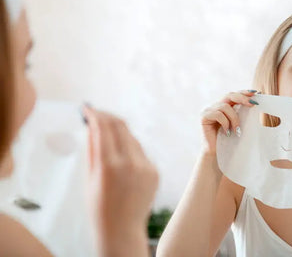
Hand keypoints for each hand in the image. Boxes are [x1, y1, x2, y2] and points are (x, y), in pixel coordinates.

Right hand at [82, 105, 158, 255]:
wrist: (122, 231)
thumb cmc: (99, 208)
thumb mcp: (89, 178)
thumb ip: (92, 149)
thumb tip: (92, 126)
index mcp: (109, 165)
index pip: (103, 128)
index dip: (95, 115)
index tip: (88, 109)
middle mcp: (131, 163)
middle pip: (120, 126)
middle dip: (107, 116)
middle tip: (97, 114)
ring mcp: (146, 167)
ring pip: (132, 138)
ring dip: (119, 132)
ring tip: (106, 134)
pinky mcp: (155, 171)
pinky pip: (141, 152)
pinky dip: (129, 148)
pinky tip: (121, 156)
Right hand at [200, 90, 257, 153]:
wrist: (217, 153)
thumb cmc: (229, 139)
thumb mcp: (237, 124)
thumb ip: (242, 113)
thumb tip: (255, 104)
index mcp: (224, 106)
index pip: (234, 95)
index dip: (244, 92)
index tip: (256, 93)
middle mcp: (215, 105)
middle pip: (229, 95)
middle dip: (242, 98)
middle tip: (253, 104)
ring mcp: (208, 110)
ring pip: (225, 107)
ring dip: (234, 118)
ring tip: (237, 130)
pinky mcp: (204, 117)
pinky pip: (218, 114)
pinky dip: (225, 123)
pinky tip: (227, 132)